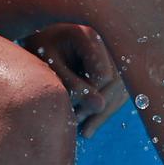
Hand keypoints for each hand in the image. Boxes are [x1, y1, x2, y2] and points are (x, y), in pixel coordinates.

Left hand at [23, 23, 127, 137]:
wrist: (44, 35)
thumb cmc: (42, 47)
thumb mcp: (50, 63)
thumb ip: (72, 84)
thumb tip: (100, 106)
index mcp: (91, 36)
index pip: (103, 76)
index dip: (88, 95)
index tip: (69, 106)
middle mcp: (110, 42)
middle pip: (116, 84)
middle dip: (98, 107)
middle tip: (75, 122)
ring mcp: (117, 54)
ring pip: (121, 90)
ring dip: (103, 112)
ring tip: (82, 129)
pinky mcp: (118, 68)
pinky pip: (119, 93)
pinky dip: (105, 110)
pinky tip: (89, 126)